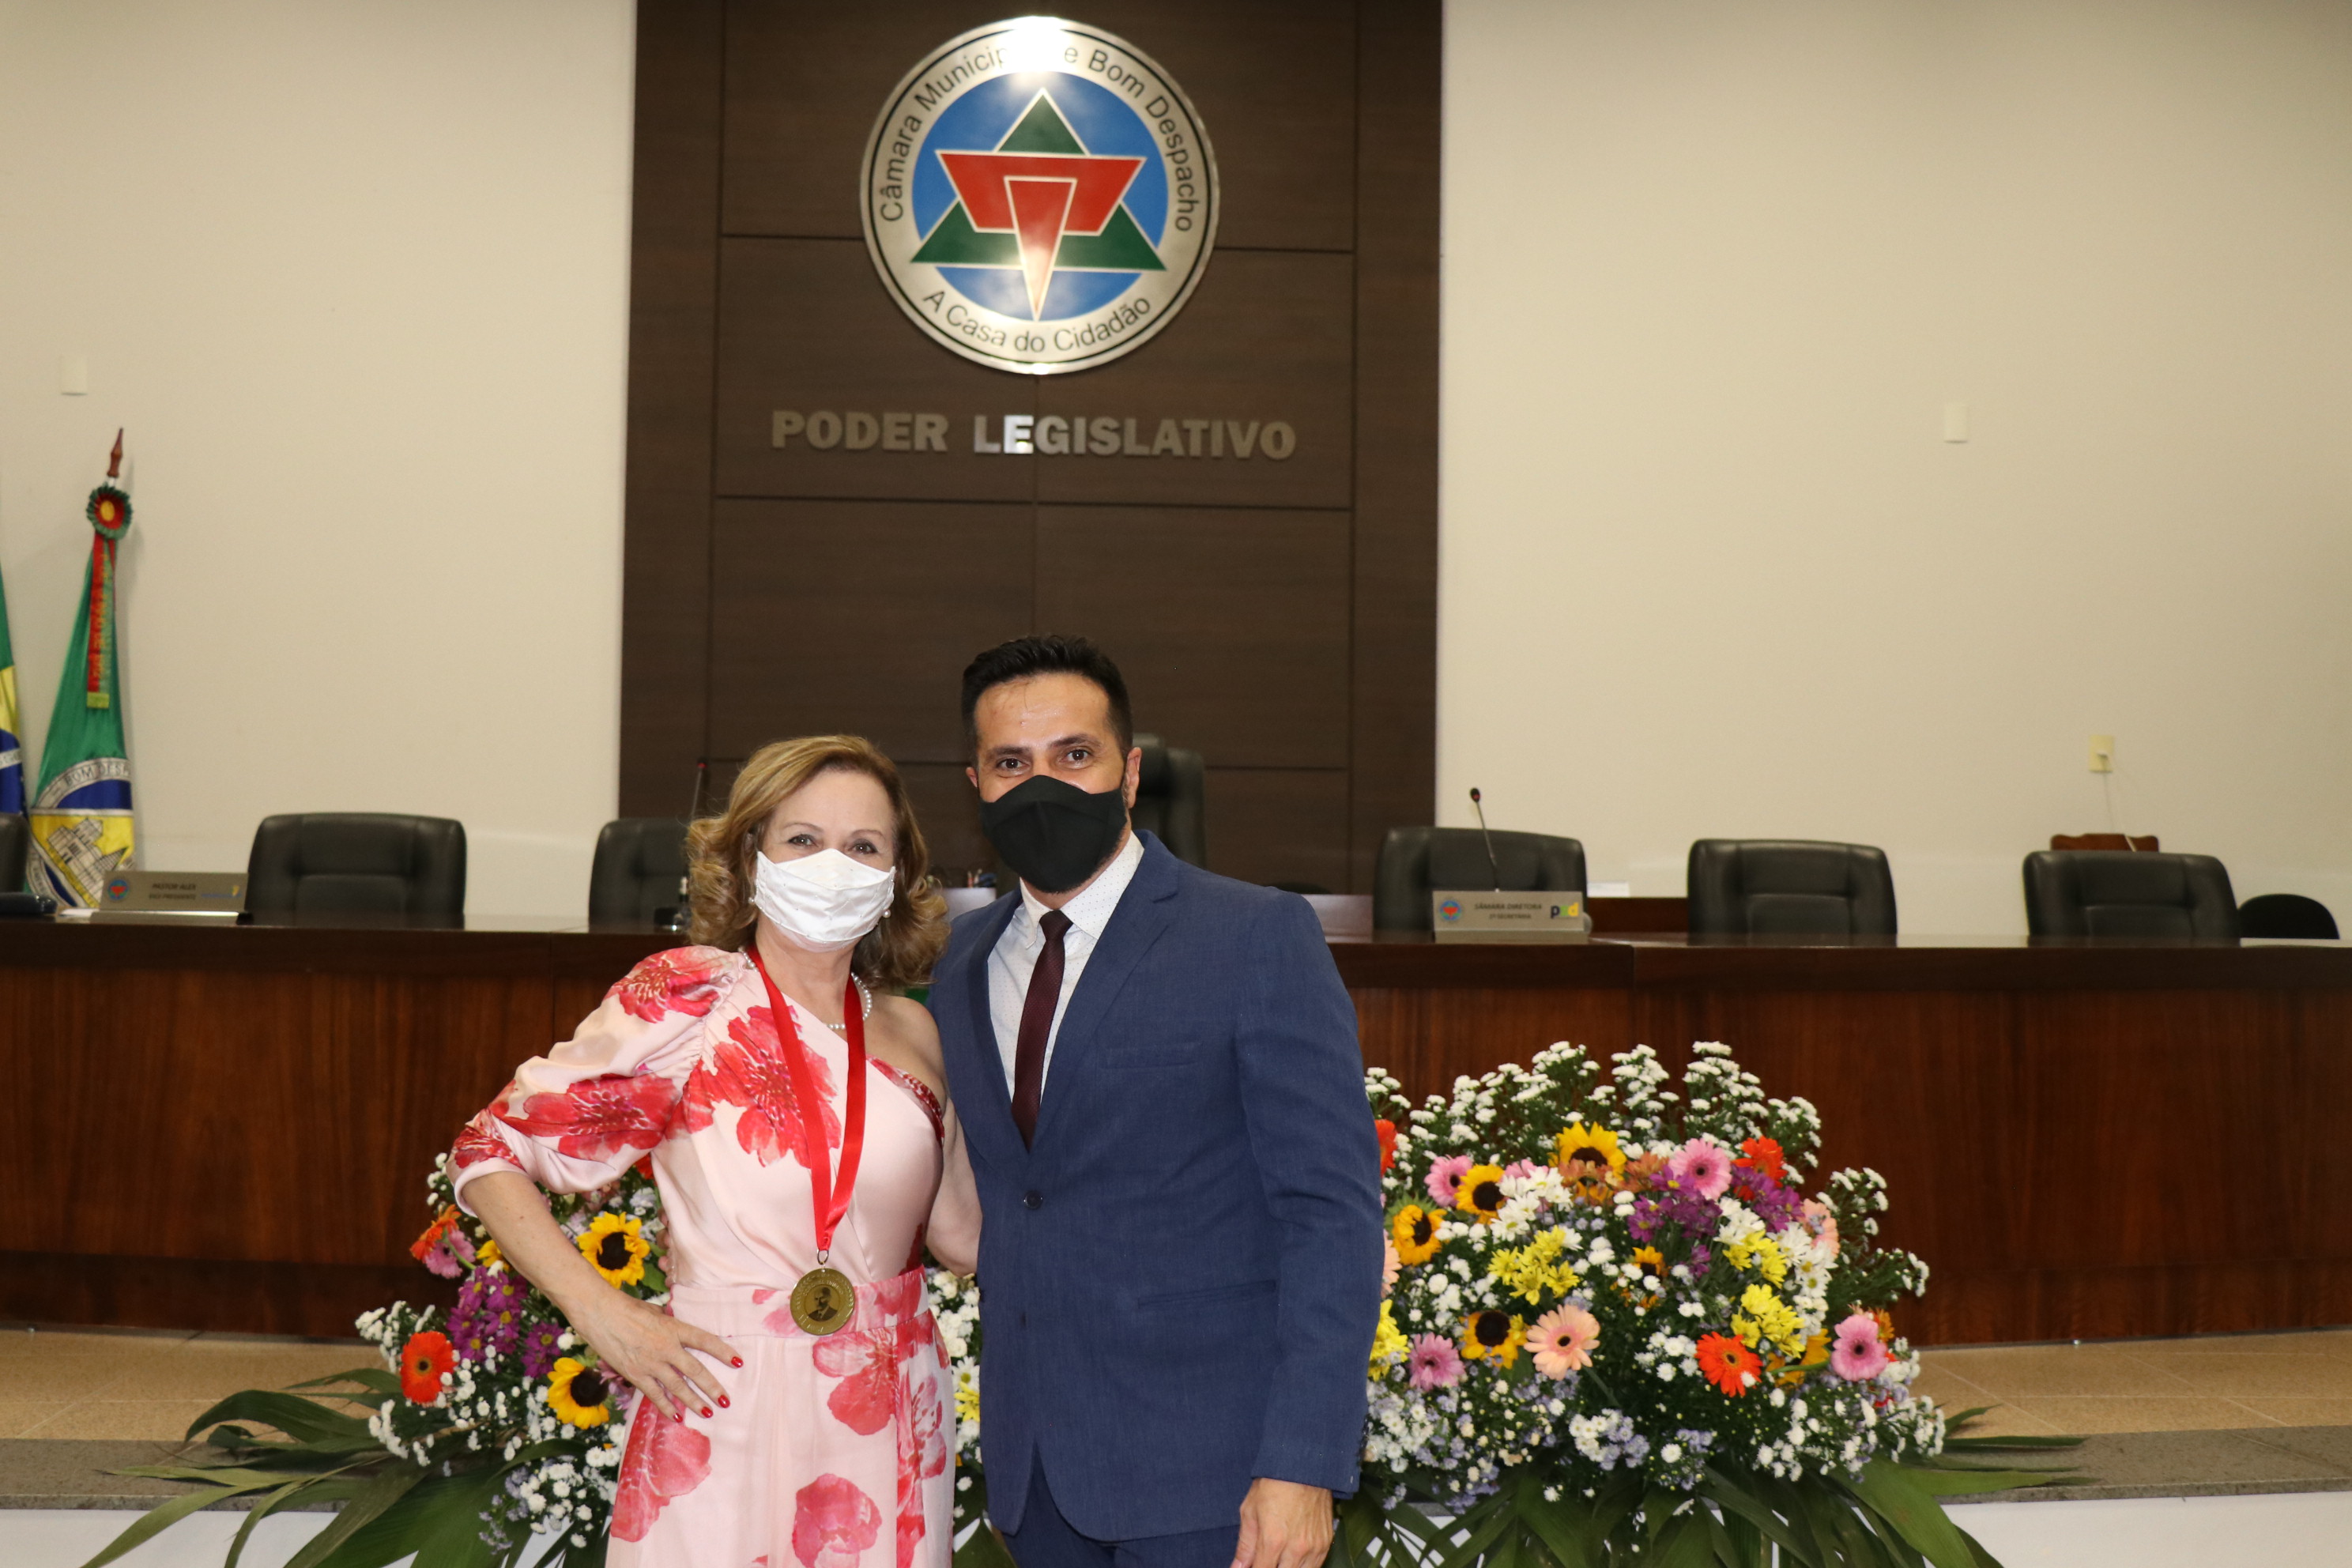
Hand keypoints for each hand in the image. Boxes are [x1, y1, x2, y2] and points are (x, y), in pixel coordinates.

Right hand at [567, 1289, 737, 1421]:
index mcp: (674, 1328)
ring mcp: (650, 1362)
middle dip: (713, 1387)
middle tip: (726, 1401)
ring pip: (678, 1386)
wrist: (598, 1312)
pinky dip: (666, 1406)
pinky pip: (654, 1394)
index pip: (705, 1341)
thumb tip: (677, 1330)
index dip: (723, 1352)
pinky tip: (676, 1416)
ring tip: (708, 1413)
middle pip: (696, 1370)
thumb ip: (668, 1324)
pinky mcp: (634, 1374)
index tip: (739, 1362)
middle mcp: (666, 1347)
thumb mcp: (654, 1312)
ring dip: (694, 1401)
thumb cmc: (626, 1307)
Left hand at [1232, 1478, 1332, 1567]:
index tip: (1251, 1566)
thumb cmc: (1273, 1485)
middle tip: (1265, 1558)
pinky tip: (1293, 1558)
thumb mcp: (1250, 1511)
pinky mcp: (1326, 1542)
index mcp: (1273, 1540)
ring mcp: (1314, 1547)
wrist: (1303, 1466)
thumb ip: (1245, 1545)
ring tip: (1279, 1558)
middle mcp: (1295, 1548)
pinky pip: (1315, 1566)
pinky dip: (1303, 1566)